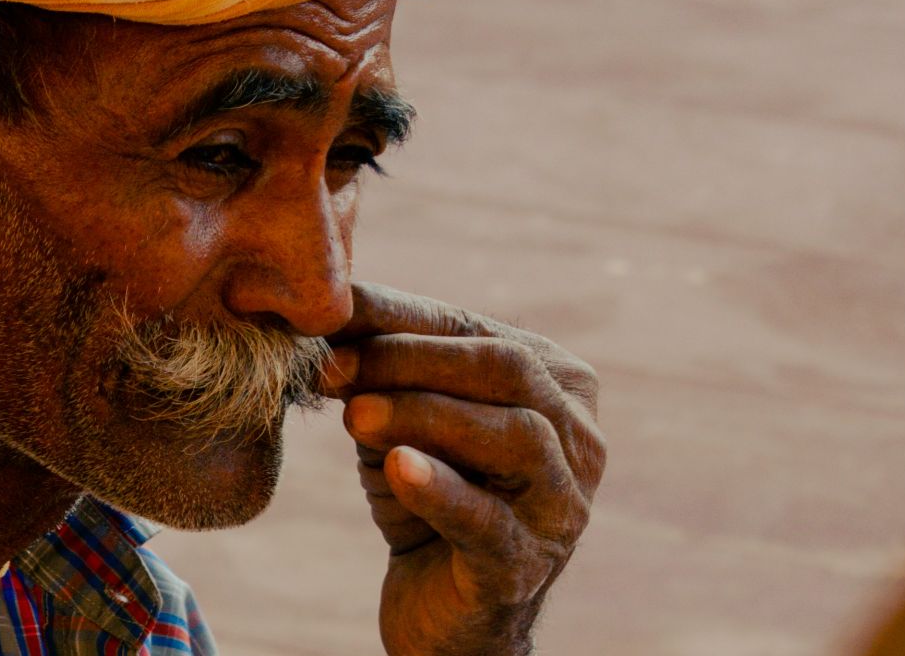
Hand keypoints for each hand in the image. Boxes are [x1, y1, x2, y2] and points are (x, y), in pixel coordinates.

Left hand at [321, 283, 604, 655]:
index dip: (396, 320)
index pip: (474, 330)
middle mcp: (579, 437)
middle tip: (334, 369)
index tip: (324, 319)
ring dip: (424, 415)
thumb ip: (379, 360)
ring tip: (355, 416)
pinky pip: (489, 520)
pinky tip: (397, 468)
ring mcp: (563, 504)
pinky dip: (441, 489)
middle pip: (506, 369)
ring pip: (515, 436)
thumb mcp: (400, 413)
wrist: (437, 604)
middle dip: (410, 360)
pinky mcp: (527, 565)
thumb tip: (325, 302)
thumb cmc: (424, 489)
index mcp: (556, 382)